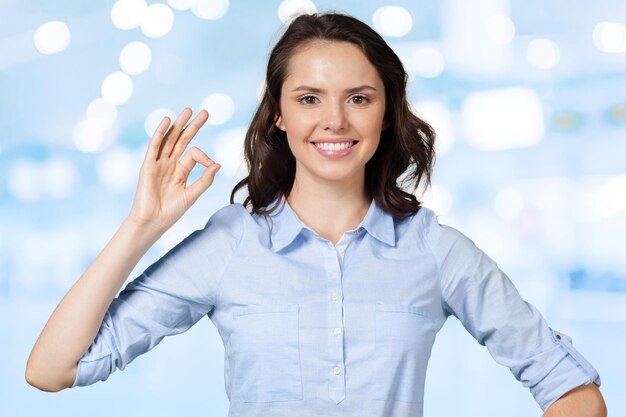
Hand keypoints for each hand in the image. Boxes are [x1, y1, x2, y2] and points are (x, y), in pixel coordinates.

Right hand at [127, 108, 220, 233]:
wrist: (154, 222)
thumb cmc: (172, 211)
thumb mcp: (193, 194)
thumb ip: (205, 180)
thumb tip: (217, 164)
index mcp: (181, 170)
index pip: (194, 154)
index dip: (205, 156)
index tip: (212, 165)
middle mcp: (169, 164)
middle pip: (182, 140)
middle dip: (193, 126)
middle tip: (205, 112)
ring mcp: (158, 163)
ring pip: (169, 139)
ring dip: (178, 124)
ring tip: (188, 110)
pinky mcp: (148, 165)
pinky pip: (154, 146)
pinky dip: (160, 133)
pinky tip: (167, 121)